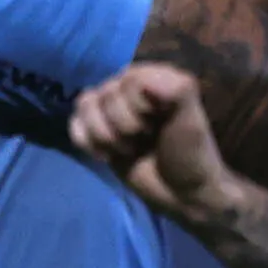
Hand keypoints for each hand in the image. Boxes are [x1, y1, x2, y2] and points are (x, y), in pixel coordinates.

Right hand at [67, 62, 239, 225]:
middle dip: (122, 126)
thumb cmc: (189, 155)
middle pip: (105, 94)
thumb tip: (141, 82)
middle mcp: (128, 85)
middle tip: (144, 140)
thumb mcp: (192, 122)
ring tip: (127, 149)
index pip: (128, 81)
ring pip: (84, 105)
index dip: (138, 108)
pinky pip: (74, 124)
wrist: (180, 192)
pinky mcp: (96, 129)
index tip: (156, 126)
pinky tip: (106, 156)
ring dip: (104, 136)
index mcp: (153, 75)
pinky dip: (87, 143)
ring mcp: (110, 107)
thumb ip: (177, 92)